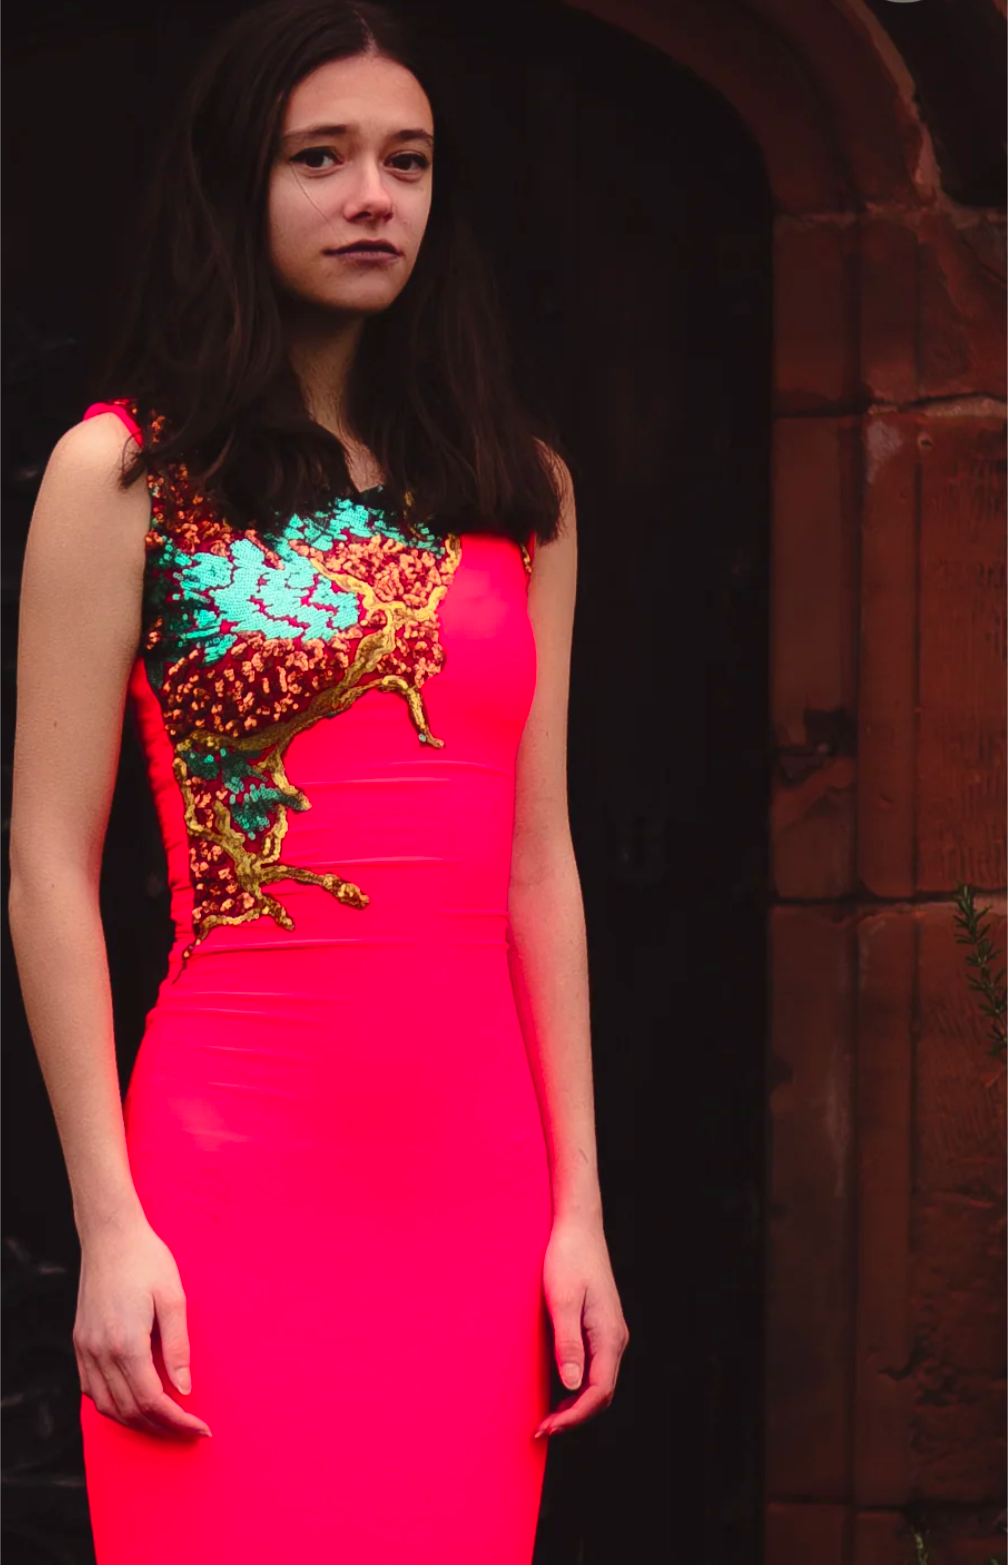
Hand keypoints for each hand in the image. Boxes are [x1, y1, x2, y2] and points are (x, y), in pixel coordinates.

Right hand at [74, 1210, 210, 1439]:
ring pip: (107, 1407)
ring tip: (165, 1423)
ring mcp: (85, 1350)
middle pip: (129, 1411)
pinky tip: (133, 1404)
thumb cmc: (148, 1261)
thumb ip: (178, 1347)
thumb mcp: (173, 1298)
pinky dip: (113, 1406)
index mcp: (126, 1344)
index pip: (152, 1401)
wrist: (111, 1236)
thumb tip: (184, 1389)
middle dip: (162, 1428)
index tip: (201, 1429)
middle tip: (189, 1431)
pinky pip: (91, 1391)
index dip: (178, 1422)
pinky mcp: (80, 1343)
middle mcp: (100, 1353)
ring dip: (136, 1422)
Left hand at [535, 1212, 628, 1437]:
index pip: (598, 1392)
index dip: (574, 1417)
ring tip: (547, 1417)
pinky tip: (557, 1390)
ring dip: (575, 1404)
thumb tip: (571, 1385)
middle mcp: (615, 1339)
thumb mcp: (562, 1301)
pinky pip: (594, 1367)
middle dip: (573, 1416)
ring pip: (599, 1382)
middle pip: (601, 1393)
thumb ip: (567, 1343)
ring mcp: (610, 1333)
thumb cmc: (568, 1259)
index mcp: (609, 1336)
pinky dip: (577, 1386)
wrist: (578, 1227)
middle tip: (541, 1428)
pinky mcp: (601, 1327)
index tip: (547, 1427)